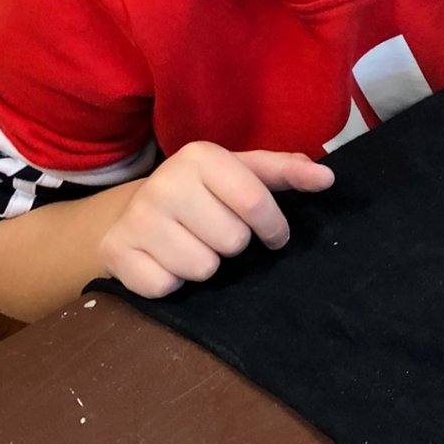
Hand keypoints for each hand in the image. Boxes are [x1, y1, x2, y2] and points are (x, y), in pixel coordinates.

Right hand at [97, 143, 333, 299]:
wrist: (131, 212)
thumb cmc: (203, 193)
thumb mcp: (244, 174)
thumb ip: (287, 172)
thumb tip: (327, 178)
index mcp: (200, 156)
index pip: (256, 203)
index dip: (274, 228)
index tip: (273, 235)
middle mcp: (164, 181)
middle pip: (232, 241)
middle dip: (232, 244)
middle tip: (214, 232)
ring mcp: (136, 217)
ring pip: (202, 268)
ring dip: (204, 265)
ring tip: (190, 245)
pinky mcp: (116, 251)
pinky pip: (166, 287)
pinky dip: (172, 282)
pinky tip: (164, 261)